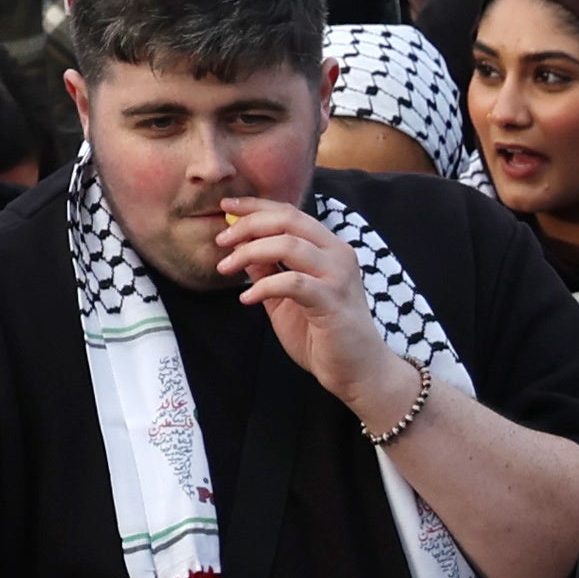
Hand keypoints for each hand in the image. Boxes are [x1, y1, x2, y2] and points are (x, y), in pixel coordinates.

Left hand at [211, 203, 410, 418]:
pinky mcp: (333, 301)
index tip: (225, 208)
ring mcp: (338, 277)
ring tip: (226, 268)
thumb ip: (269, 270)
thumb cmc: (324, 334)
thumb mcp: (287, 297)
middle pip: (289, 220)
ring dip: (250, 252)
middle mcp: (338, 255)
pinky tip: (247, 297)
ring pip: (289, 245)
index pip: (290, 213)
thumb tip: (242, 248)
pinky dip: (264, 285)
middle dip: (249, 225)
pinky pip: (293, 282)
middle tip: (221, 239)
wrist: (357, 371)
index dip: (256, 206)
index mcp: (328, 248)